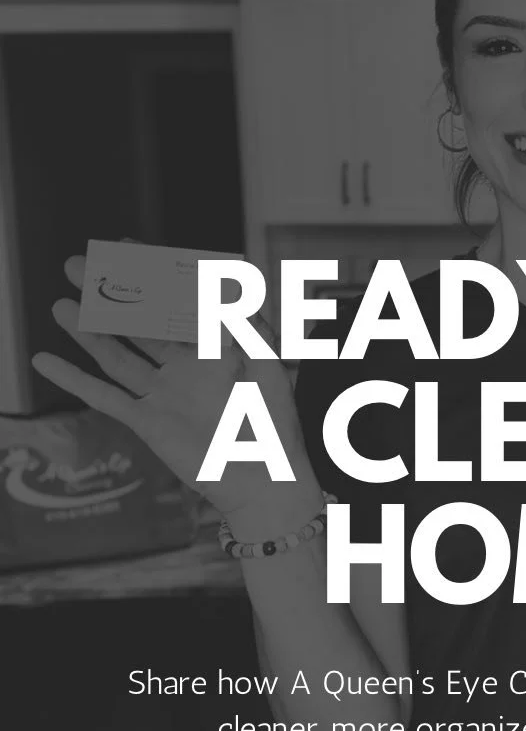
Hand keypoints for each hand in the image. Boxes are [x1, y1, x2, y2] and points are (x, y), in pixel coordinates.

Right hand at [31, 254, 316, 522]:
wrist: (266, 480)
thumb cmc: (276, 424)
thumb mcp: (267, 364)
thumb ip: (245, 323)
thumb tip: (228, 282)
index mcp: (214, 349)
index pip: (175, 303)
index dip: (149, 276)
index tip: (122, 249)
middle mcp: (185, 368)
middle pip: (138, 324)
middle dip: (108, 296)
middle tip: (76, 267)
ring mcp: (163, 395)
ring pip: (116, 356)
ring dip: (87, 332)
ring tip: (60, 306)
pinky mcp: (147, 423)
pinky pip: (104, 397)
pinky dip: (73, 379)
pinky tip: (44, 361)